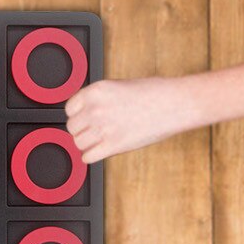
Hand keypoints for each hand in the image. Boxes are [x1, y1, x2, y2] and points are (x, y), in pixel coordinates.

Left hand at [65, 76, 202, 162]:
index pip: (69, 109)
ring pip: (78, 144)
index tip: (84, 118)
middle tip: (94, 130)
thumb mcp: (118, 86)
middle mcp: (96, 109)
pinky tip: (101, 151)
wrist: (174, 103)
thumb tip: (85, 111)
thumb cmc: (153, 92)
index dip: (78, 115)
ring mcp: (104, 128)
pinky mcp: (114, 146)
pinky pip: (88, 157)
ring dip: (86, 144)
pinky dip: (92, 156)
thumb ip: (99, 99)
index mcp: (95, 91)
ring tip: (99, 140)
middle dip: (82, 130)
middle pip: (72, 128)